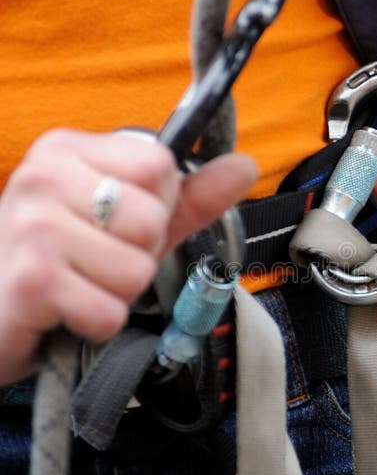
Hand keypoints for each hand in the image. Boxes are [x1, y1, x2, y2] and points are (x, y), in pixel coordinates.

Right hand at [0, 128, 256, 384]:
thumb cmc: (59, 264)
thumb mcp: (126, 223)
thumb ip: (186, 197)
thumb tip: (245, 165)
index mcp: (66, 150)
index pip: (160, 166)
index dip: (155, 209)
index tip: (115, 228)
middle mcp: (43, 176)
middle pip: (152, 220)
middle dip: (137, 256)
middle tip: (92, 265)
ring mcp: (33, 227)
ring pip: (137, 270)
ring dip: (116, 294)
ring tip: (78, 287)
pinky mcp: (32, 281)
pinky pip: (110, 311)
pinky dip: (97, 324)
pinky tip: (64, 313)